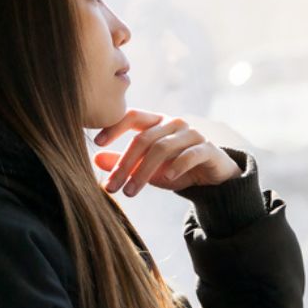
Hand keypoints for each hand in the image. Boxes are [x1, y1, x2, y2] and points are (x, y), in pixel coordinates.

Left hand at [92, 109, 241, 196]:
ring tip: (131, 192)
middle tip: (112, 186)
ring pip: (163, 148)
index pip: (132, 116)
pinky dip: (177, 165)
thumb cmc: (175, 168)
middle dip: (125, 164)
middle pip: (144, 138)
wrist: (212, 178)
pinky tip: (167, 178)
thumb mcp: (147, 168)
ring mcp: (192, 134)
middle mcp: (173, 124)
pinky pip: (190, 154)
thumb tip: (96, 159)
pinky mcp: (207, 148)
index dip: (114, 127)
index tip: (97, 143)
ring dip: (144, 171)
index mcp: (157, 122)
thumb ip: (124, 162)